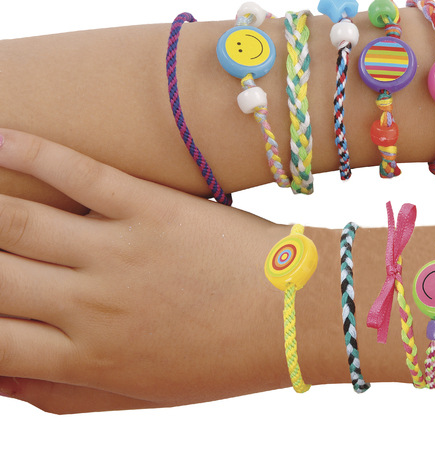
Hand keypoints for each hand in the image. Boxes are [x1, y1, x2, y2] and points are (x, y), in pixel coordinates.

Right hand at [0, 129, 285, 412]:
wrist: (295, 314)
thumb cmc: (217, 360)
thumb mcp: (137, 396)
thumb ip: (58, 391)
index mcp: (83, 359)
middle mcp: (89, 308)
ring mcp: (118, 254)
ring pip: (12, 222)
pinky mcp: (152, 210)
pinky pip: (78, 175)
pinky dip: (28, 150)